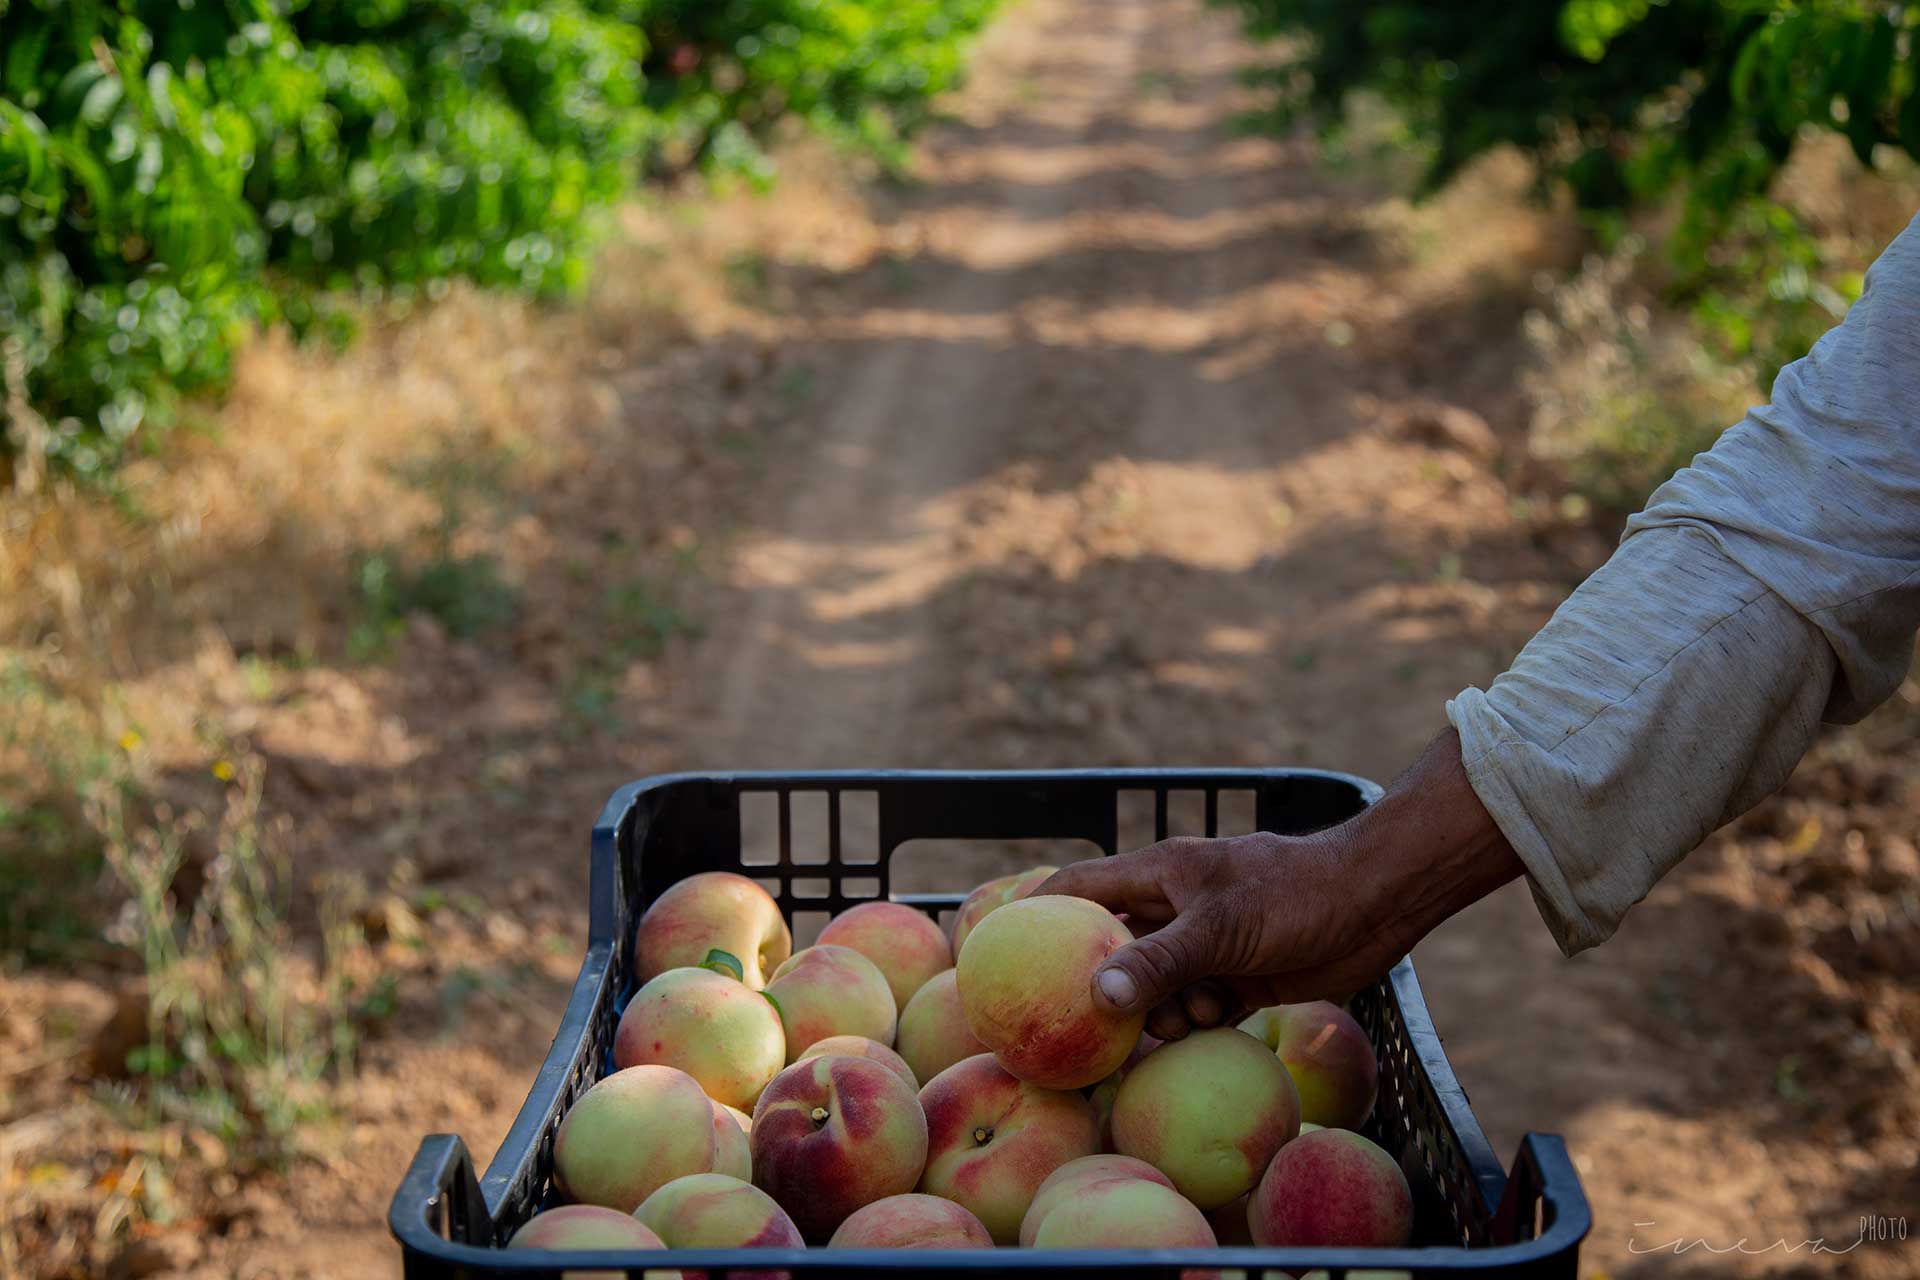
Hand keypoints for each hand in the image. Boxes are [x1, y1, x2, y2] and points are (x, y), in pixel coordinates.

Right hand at [1034, 730, 1524, 1039]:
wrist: (1376, 902)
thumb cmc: (1293, 896)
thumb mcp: (1218, 929)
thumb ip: (1156, 964)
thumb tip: (1093, 997)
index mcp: (1158, 874)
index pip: (1078, 888)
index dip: (1037, 914)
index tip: (1000, 950)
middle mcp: (1175, 908)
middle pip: (1113, 947)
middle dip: (1094, 984)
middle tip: (1067, 1027)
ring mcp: (1206, 945)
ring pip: (1154, 987)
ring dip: (1156, 1012)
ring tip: (1178, 1020)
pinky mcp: (1238, 977)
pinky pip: (1195, 1009)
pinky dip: (1193, 1024)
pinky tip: (1205, 1030)